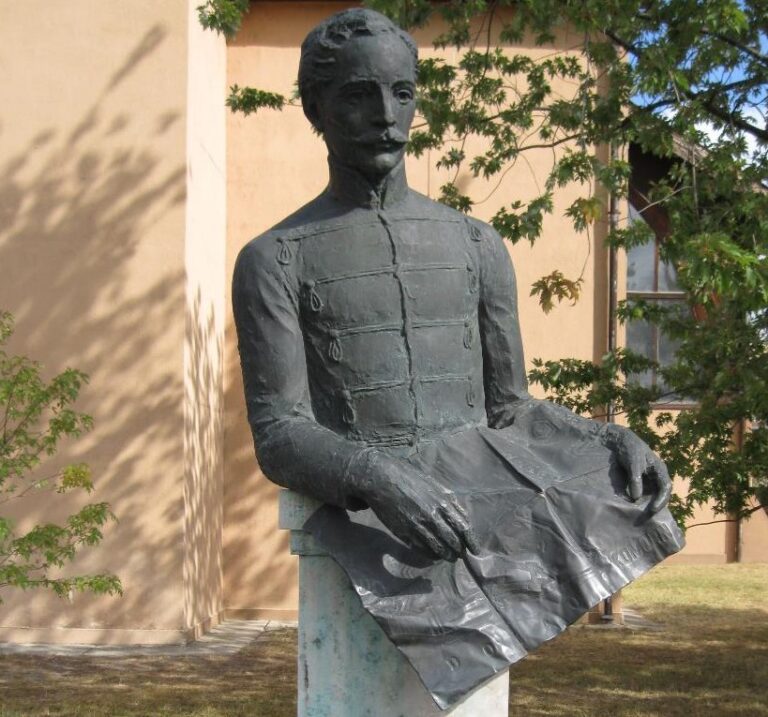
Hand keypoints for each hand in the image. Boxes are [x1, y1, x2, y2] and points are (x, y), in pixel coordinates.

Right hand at [349, 451, 478, 560]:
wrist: (382, 479)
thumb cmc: (410, 478)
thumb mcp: (435, 485)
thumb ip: (450, 501)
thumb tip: (463, 518)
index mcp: (443, 502)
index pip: (463, 528)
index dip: (471, 541)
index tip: (476, 551)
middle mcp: (432, 516)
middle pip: (452, 540)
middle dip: (459, 551)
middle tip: (461, 555)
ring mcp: (418, 526)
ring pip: (438, 547)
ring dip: (446, 555)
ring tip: (449, 558)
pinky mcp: (404, 533)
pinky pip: (421, 549)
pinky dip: (430, 554)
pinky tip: (434, 555)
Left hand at [600, 424, 671, 512]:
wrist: (621, 442)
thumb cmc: (630, 450)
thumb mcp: (633, 464)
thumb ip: (635, 479)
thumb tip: (636, 498)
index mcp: (660, 469)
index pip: (666, 487)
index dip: (661, 500)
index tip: (653, 510)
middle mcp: (658, 475)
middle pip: (662, 493)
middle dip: (656, 505)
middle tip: (647, 517)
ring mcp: (650, 478)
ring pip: (653, 494)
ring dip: (649, 503)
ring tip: (641, 515)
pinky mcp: (642, 480)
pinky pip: (645, 492)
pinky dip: (642, 500)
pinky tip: (635, 507)